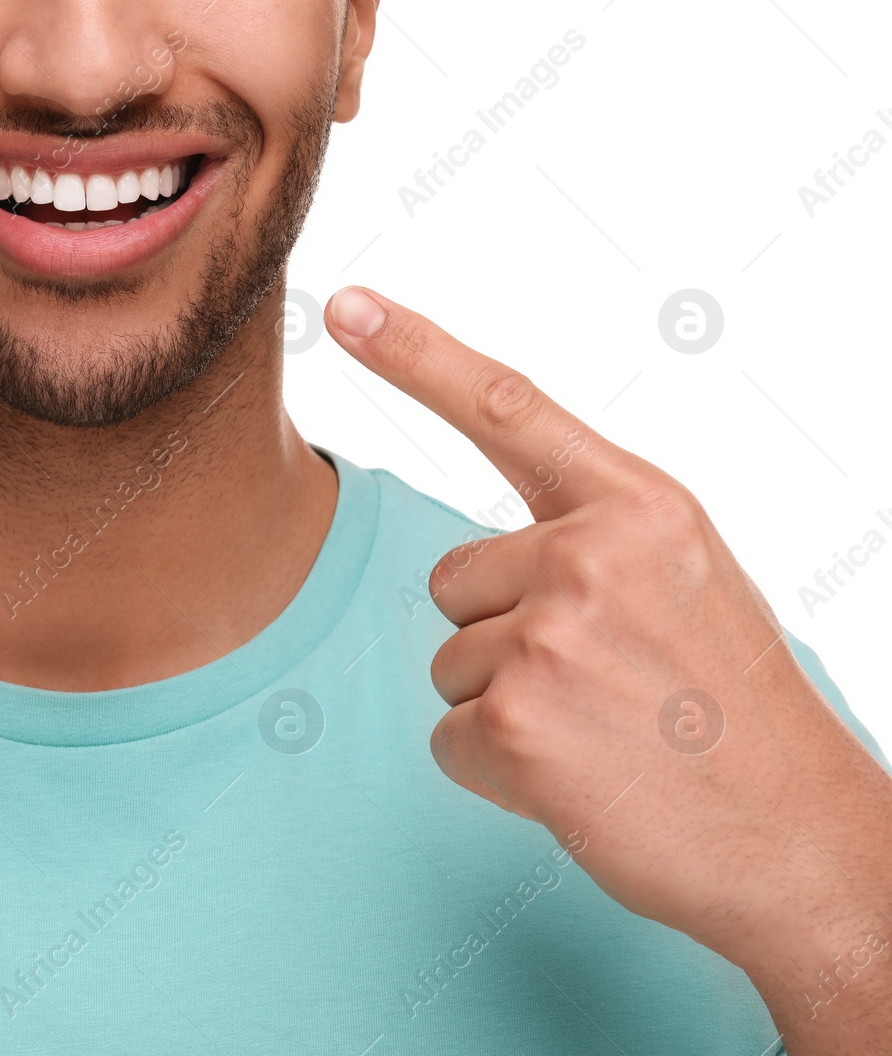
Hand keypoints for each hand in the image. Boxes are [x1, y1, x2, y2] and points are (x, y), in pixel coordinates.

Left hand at [325, 287, 891, 1050]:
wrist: (801, 843)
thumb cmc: (738, 715)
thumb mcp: (689, 583)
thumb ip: (594, 539)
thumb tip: (478, 557)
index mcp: (640, 507)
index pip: (507, 406)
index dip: (416, 352)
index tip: (348, 306)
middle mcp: (590, 554)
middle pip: (453, 579)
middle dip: (504, 636)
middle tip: (603, 687)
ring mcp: (549, 638)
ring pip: (449, 662)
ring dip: (506, 707)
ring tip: (603, 735)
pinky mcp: (514, 724)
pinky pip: (446, 736)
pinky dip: (497, 769)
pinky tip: (579, 781)